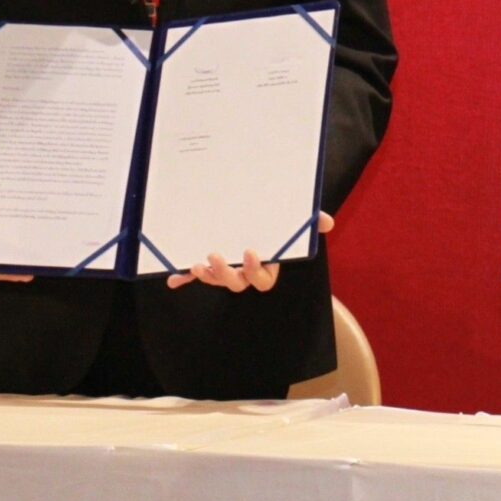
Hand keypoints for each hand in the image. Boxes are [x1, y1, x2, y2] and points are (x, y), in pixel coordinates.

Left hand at [166, 211, 332, 292]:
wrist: (256, 217)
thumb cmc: (277, 223)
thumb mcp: (295, 222)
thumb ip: (310, 222)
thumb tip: (327, 222)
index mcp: (266, 266)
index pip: (262, 277)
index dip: (256, 269)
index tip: (250, 252)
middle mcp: (245, 273)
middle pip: (236, 283)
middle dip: (225, 273)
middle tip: (215, 256)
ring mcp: (226, 270)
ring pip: (216, 281)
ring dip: (206, 276)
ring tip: (198, 263)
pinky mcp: (210, 266)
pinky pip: (195, 276)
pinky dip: (184, 278)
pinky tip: (174, 280)